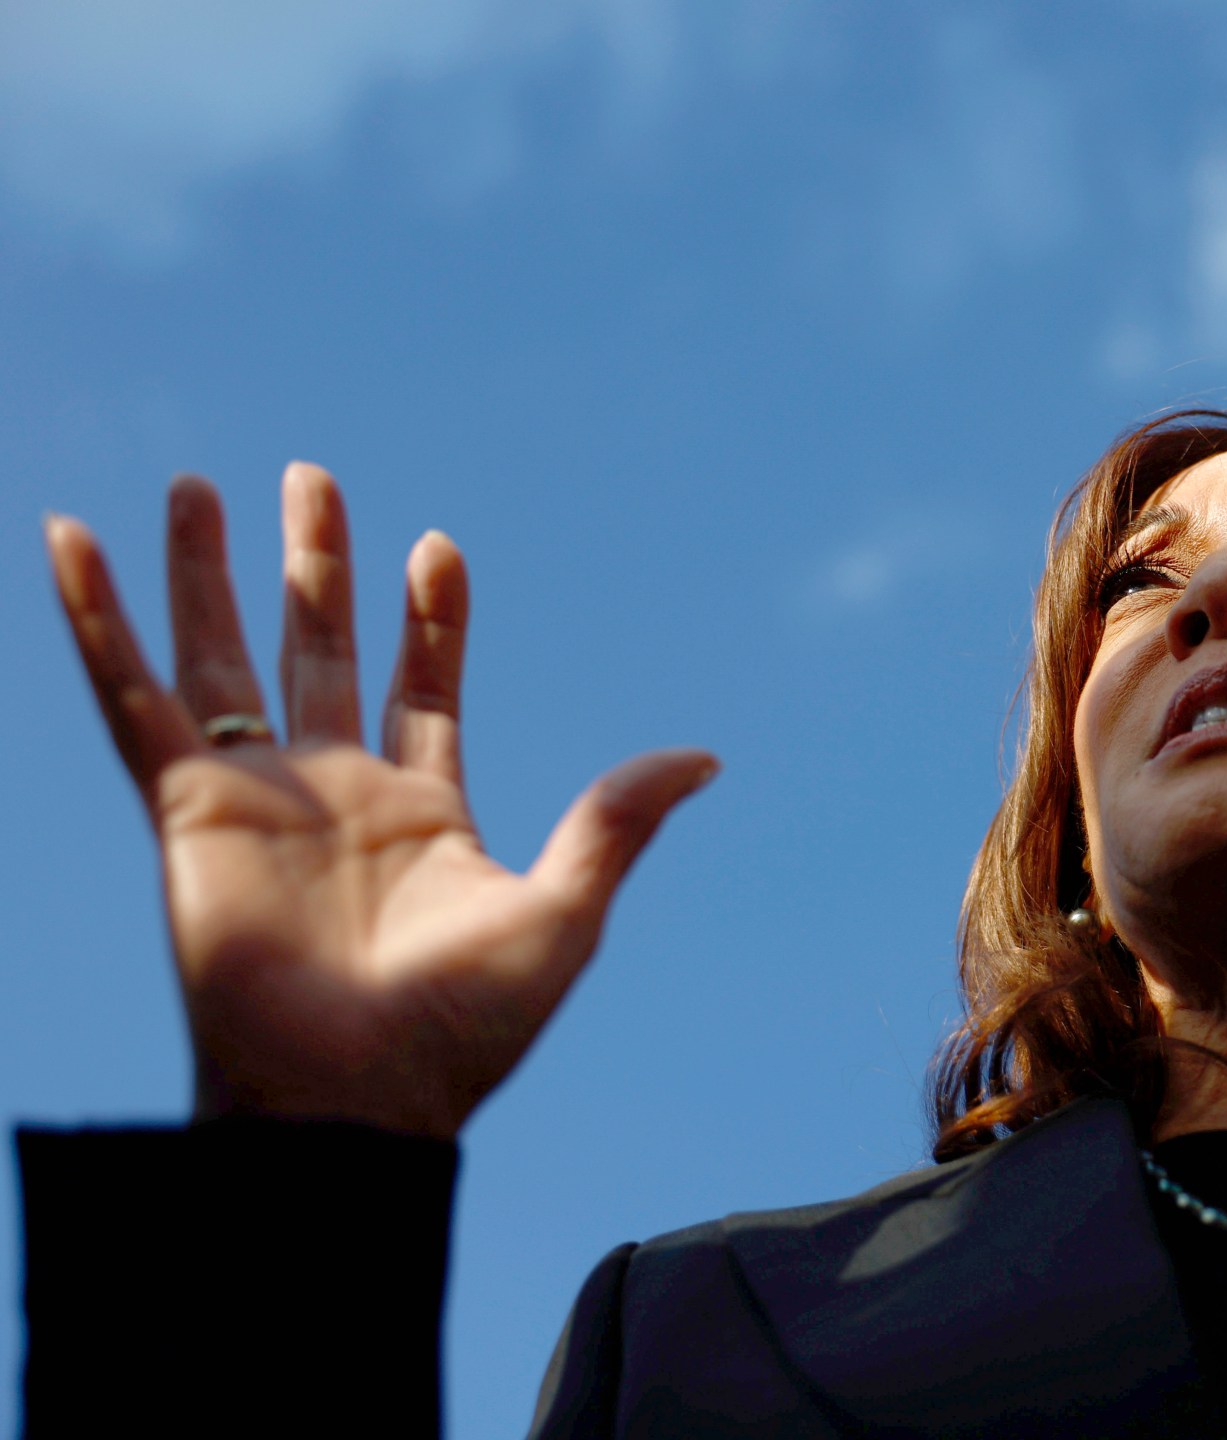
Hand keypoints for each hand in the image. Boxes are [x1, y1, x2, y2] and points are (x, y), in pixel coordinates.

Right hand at [47, 464, 717, 1136]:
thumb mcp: (562, 913)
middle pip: (320, 651)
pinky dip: (98, 621)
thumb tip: (706, 757)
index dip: (432, 620)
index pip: (425, 689)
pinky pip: (131, 699)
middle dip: (318, 567)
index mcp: (423, 814)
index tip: (439, 547)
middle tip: (312, 476)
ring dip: (208, 574)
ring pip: (223, 658)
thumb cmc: (460, 1032)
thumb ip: (617, 822)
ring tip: (197, 485)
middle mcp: (333, 795)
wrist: (354, 1102)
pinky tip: (74, 541)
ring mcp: (255, 798)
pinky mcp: (185, 810)